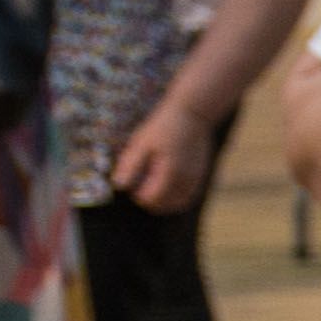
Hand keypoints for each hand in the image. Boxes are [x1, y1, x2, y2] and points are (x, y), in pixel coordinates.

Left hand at [105, 96, 220, 211]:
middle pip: (164, 206)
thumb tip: (119, 186)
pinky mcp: (201, 175)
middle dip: (149, 200)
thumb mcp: (141, 142)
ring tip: (152, 189)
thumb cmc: (163, 126)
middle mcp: (186, 180)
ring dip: (164, 202)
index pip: (150, 199)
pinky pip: (188, 196)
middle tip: (140, 185)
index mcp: (169, 173)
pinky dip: (176, 198)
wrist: (193, 114)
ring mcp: (196, 178)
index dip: (137, 195)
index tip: (132, 182)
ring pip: (178, 204)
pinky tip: (166, 187)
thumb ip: (130, 165)